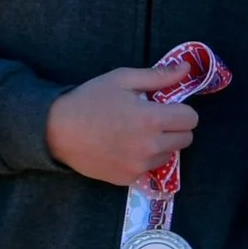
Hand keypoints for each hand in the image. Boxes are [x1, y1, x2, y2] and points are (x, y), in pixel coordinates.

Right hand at [46, 64, 200, 185]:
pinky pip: (150, 168)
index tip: (166, 107)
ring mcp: (139, 165)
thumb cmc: (90, 100)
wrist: (56, 130)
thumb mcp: (123, 79)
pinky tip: (125, 148)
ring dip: (162, 144)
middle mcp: (150, 146)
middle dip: (174, 127)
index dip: (181, 110)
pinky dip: (144, 159)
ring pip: (170, 154)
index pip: (191, 119)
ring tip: (137, 133)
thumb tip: (186, 69)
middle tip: (153, 120)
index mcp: (152, 119)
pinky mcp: (128, 178)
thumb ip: (159, 76)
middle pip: (186, 139)